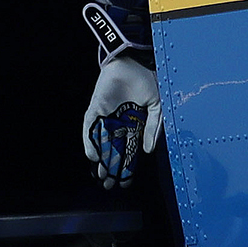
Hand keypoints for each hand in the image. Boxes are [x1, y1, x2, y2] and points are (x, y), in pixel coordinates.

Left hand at [83, 54, 160, 185]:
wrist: (133, 61)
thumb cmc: (147, 80)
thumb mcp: (157, 107)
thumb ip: (153, 128)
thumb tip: (148, 150)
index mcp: (135, 123)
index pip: (130, 150)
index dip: (127, 166)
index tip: (125, 182)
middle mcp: (119, 123)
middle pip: (115, 151)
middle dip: (112, 168)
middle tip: (109, 185)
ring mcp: (106, 116)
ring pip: (102, 143)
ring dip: (101, 160)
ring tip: (102, 177)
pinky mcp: (95, 109)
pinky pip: (90, 128)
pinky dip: (90, 142)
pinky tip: (93, 157)